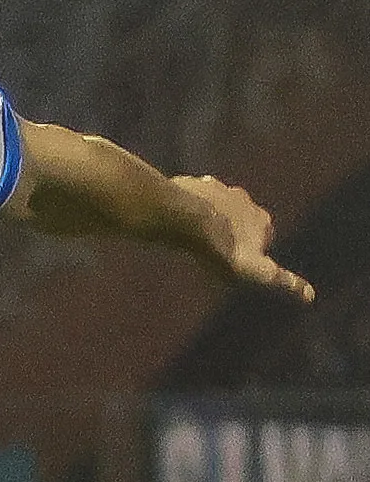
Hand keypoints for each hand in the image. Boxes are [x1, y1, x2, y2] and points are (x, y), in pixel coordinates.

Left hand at [172, 176, 314, 302]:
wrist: (187, 220)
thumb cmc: (222, 249)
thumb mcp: (256, 272)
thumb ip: (283, 282)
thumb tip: (311, 296)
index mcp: (262, 220)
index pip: (264, 235)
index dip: (250, 251)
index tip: (235, 263)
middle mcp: (244, 200)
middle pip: (240, 218)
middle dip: (230, 231)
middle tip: (210, 250)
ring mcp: (218, 190)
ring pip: (214, 206)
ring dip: (206, 218)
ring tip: (188, 238)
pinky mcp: (192, 185)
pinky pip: (188, 196)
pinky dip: (183, 207)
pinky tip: (171, 222)